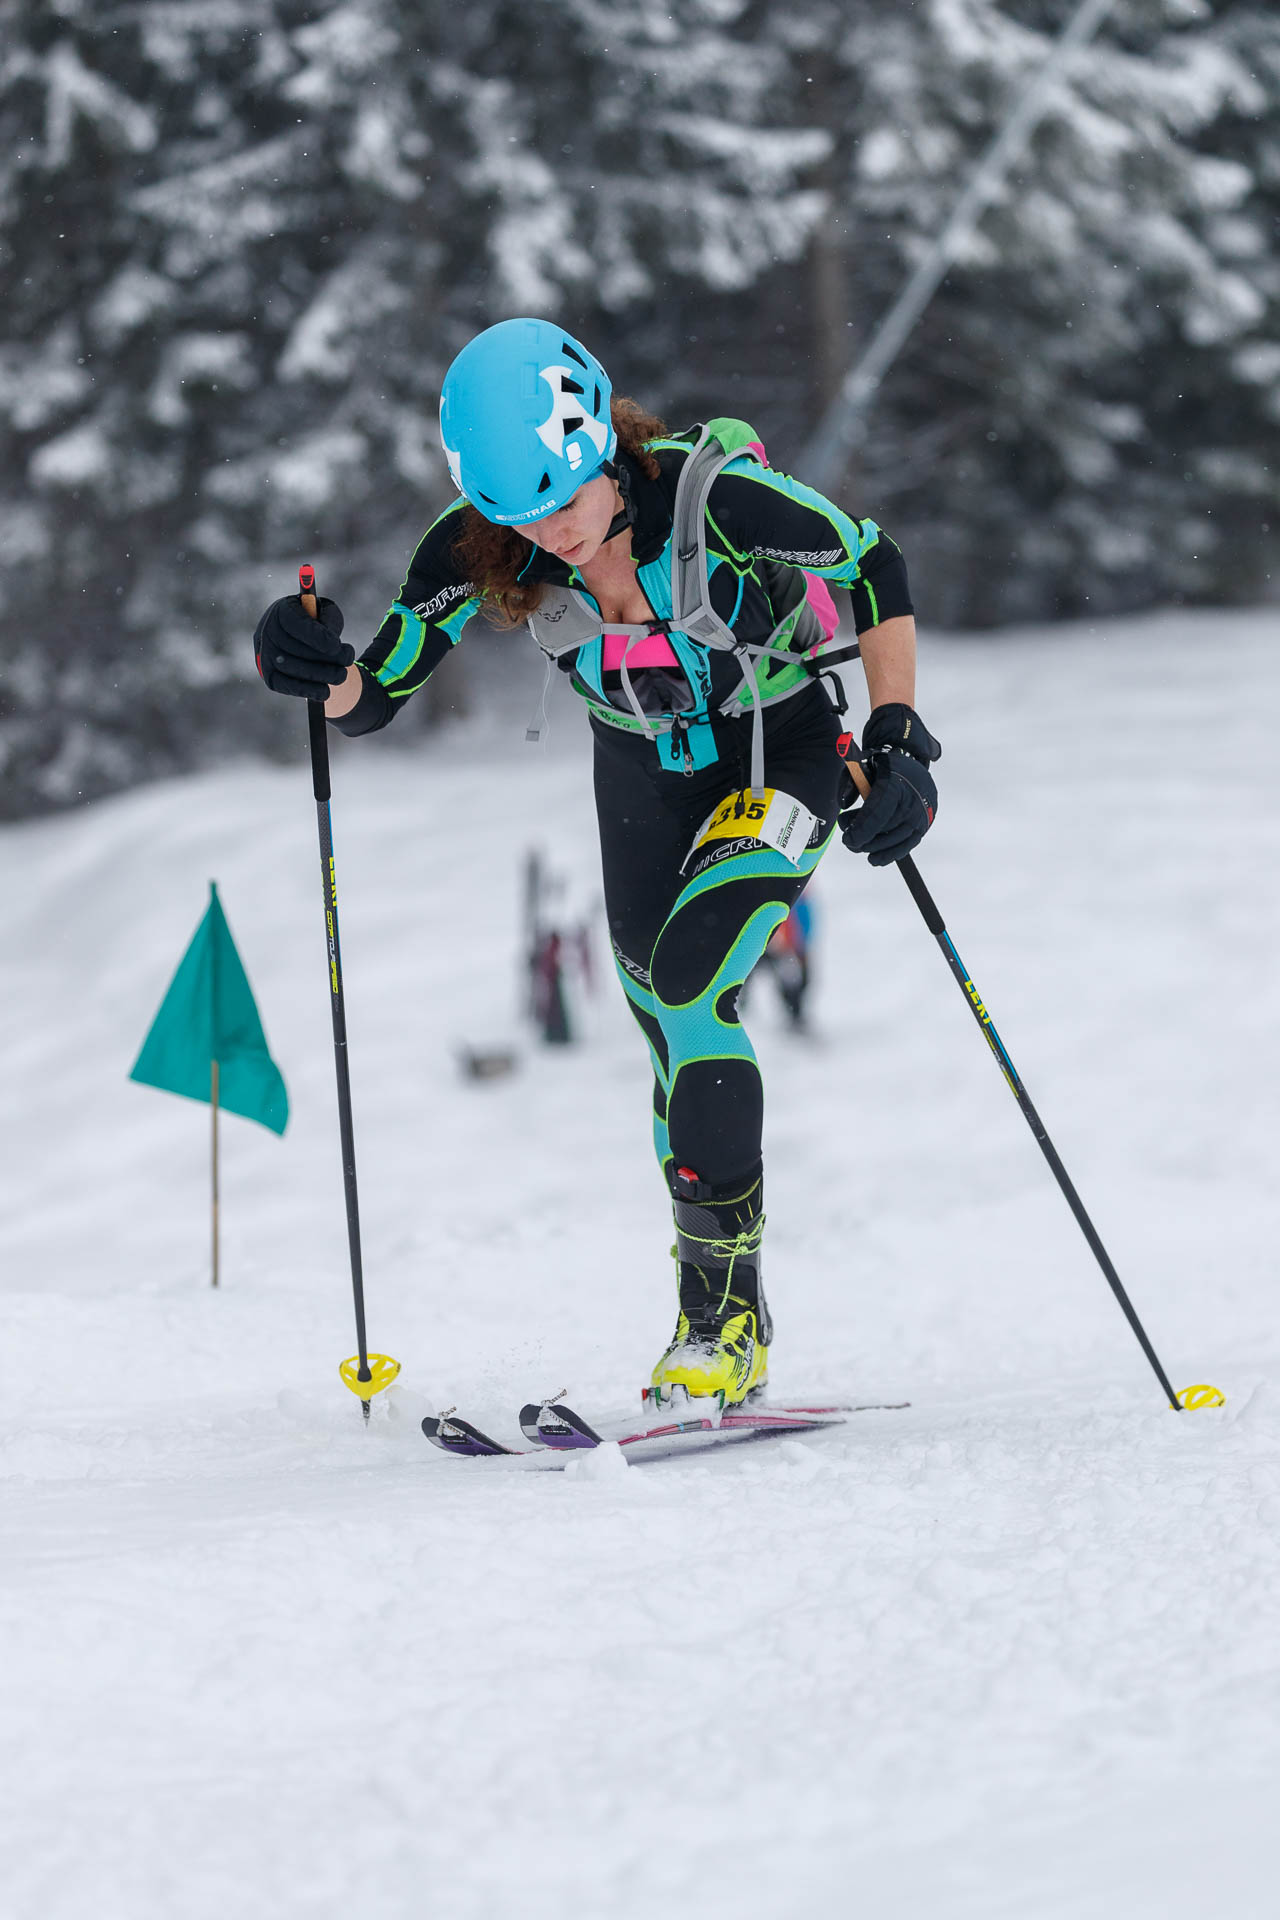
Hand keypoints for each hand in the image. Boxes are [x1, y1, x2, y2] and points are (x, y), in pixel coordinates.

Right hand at [253, 595, 352, 698]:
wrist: (300, 640)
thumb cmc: (317, 623)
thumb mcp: (326, 613)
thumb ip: (329, 620)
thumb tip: (330, 639)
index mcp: (282, 610)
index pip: (295, 622)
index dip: (315, 636)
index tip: (336, 645)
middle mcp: (268, 631)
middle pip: (294, 648)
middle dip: (325, 657)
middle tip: (348, 660)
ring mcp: (265, 654)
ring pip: (291, 668)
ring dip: (320, 674)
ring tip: (341, 675)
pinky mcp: (269, 675)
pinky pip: (285, 685)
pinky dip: (306, 690)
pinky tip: (325, 692)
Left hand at [840, 702, 939, 866]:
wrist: (908, 763)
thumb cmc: (879, 766)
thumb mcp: (860, 764)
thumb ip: (848, 780)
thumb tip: (843, 803)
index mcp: (896, 780)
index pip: (880, 809)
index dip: (863, 828)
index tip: (847, 839)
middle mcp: (913, 796)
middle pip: (886, 827)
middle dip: (864, 838)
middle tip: (848, 841)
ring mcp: (922, 812)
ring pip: (896, 838)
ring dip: (873, 846)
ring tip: (858, 845)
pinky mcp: (925, 823)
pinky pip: (908, 844)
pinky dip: (890, 854)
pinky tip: (875, 859)